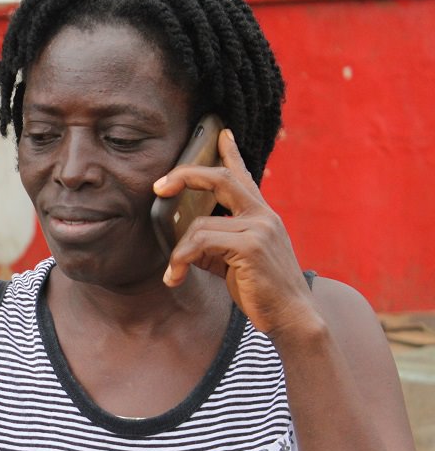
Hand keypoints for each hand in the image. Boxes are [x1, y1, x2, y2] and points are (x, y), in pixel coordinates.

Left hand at [153, 130, 316, 335]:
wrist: (292, 317)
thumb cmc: (262, 291)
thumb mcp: (235, 261)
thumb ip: (214, 244)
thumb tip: (184, 239)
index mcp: (261, 215)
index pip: (244, 176)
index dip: (231, 152)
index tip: (221, 133)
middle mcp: (263, 215)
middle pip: (220, 178)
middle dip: (185, 176)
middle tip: (158, 187)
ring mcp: (259, 228)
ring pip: (199, 224)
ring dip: (178, 252)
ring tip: (172, 274)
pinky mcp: (250, 246)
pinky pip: (200, 242)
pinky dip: (181, 259)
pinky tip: (175, 277)